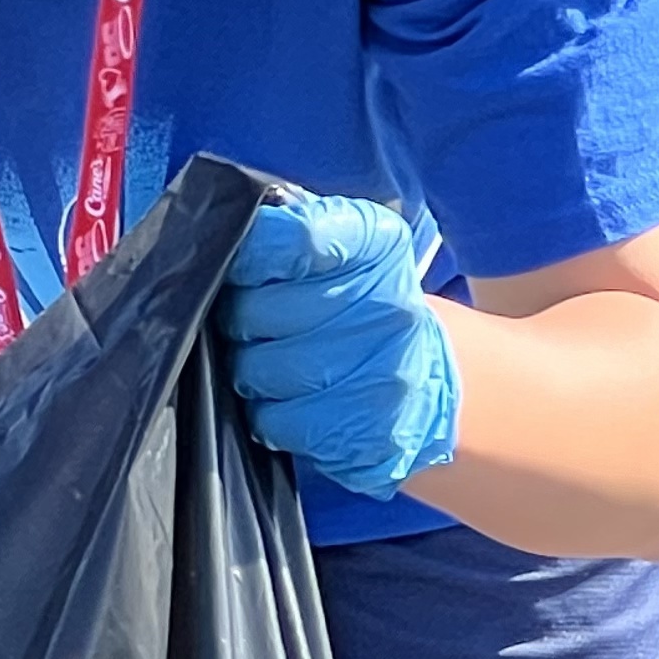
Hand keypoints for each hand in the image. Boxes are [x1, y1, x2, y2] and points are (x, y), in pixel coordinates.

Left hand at [218, 193, 459, 496]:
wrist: (430, 378)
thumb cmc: (362, 304)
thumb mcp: (342, 249)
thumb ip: (289, 229)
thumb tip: (227, 227)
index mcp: (380, 246)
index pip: (298, 237)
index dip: (252, 254)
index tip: (242, 268)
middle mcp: (391, 307)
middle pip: (258, 310)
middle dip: (239, 320)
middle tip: (253, 324)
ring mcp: (386, 374)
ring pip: (261, 370)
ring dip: (251, 369)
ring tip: (272, 362)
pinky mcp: (371, 431)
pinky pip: (278, 421)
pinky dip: (269, 415)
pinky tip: (291, 401)